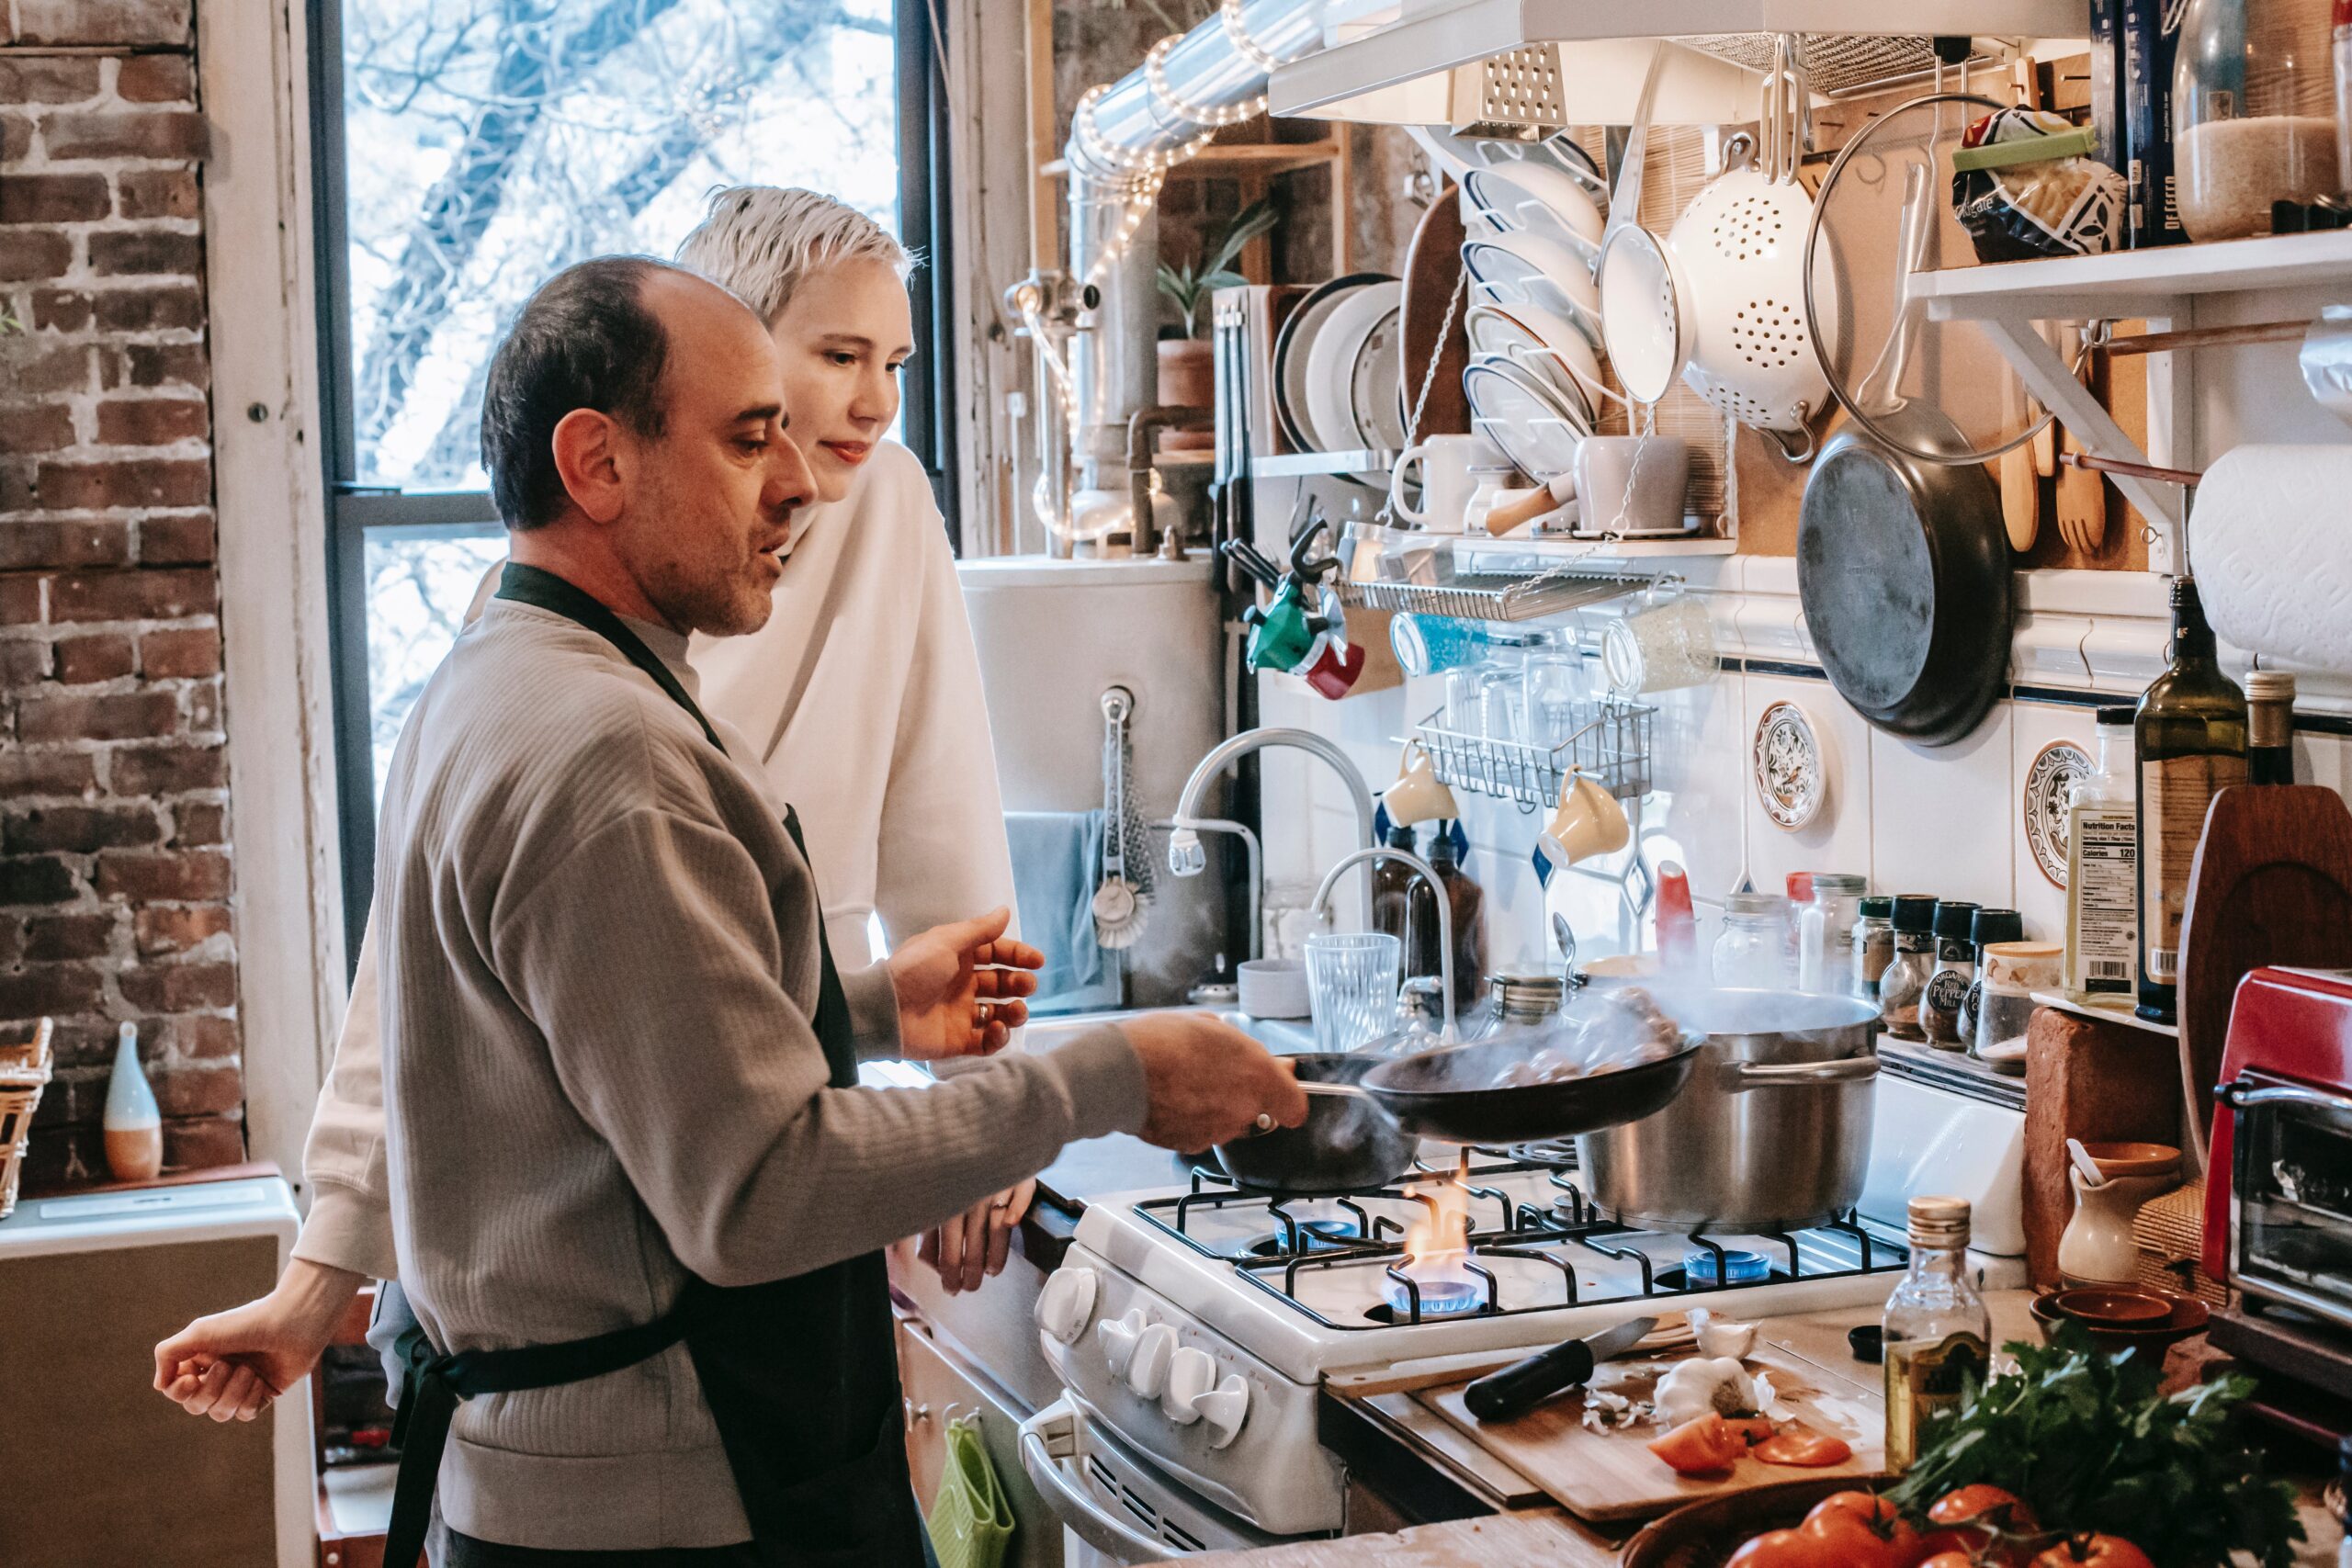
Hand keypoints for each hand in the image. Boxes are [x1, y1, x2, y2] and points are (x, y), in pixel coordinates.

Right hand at [155, 1259, 364, 1421]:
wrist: (294, 1323)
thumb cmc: (246, 1324)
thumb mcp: (199, 1333)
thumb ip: (168, 1354)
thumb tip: (160, 1385)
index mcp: (201, 1358)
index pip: (176, 1390)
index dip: (179, 1391)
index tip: (190, 1378)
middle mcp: (219, 1372)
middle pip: (196, 1406)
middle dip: (210, 1389)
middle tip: (228, 1365)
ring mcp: (241, 1385)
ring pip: (221, 1413)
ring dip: (234, 1393)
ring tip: (250, 1369)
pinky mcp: (264, 1394)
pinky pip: (246, 1414)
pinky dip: (251, 1399)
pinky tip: (262, 1380)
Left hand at [887, 907, 1041, 1060]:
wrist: (884, 1010)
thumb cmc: (913, 970)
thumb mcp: (946, 942)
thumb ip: (980, 929)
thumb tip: (1004, 911)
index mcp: (958, 958)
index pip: (996, 954)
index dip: (1018, 956)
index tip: (1038, 961)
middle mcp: (962, 984)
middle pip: (1001, 984)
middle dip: (1019, 984)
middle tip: (1027, 986)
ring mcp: (960, 1013)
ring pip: (999, 1013)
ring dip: (1015, 1012)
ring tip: (1017, 1012)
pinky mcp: (957, 1040)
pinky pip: (986, 1042)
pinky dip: (998, 1038)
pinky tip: (998, 1029)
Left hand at [918, 1179, 1035, 1294]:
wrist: (976, 1143)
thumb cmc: (951, 1177)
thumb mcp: (933, 1201)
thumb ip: (929, 1234)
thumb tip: (931, 1265)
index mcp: (945, 1203)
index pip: (948, 1249)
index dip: (950, 1275)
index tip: (952, 1288)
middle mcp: (970, 1195)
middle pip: (974, 1244)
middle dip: (972, 1274)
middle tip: (971, 1287)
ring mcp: (994, 1184)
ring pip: (998, 1226)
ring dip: (996, 1255)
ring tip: (991, 1271)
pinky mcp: (1018, 1175)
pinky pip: (1021, 1195)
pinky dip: (1017, 1209)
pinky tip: (1012, 1224)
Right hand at [1122, 1013, 1308, 1151]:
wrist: (1120, 1072)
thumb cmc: (1163, 1042)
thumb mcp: (1213, 1027)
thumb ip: (1248, 1050)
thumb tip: (1267, 1061)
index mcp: (1258, 1078)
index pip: (1296, 1106)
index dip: (1289, 1096)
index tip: (1282, 1085)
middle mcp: (1243, 1111)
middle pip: (1258, 1111)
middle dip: (1244, 1094)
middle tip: (1218, 1069)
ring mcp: (1216, 1132)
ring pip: (1228, 1122)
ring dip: (1217, 1106)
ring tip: (1187, 1080)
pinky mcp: (1190, 1145)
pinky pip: (1201, 1132)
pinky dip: (1192, 1119)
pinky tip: (1173, 1096)